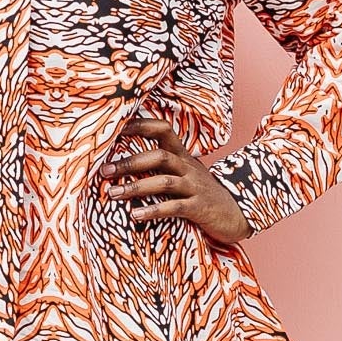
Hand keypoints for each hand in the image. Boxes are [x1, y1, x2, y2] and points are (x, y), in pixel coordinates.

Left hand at [102, 116, 253, 246]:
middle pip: (159, 156)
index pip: (162, 130)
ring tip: (113, 194)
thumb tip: (122, 164)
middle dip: (130, 162)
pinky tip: (136, 215)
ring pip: (163, 181)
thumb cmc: (201, 194)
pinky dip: (153, 210)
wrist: (236, 215)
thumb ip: (161, 167)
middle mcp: (188, 167)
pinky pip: (174, 207)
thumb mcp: (185, 174)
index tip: (115, 129)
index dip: (140, 125)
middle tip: (104, 171)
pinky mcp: (199, 208)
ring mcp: (195, 187)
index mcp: (183, 155)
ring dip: (135, 187)